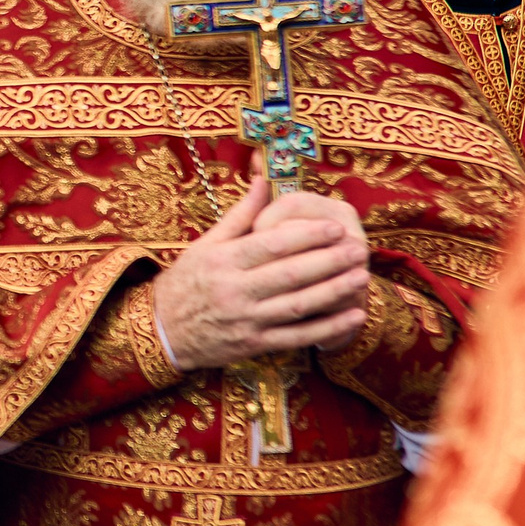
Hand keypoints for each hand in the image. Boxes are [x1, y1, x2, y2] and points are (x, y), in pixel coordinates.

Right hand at [156, 173, 370, 370]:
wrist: (163, 330)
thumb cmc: (187, 281)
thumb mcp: (205, 244)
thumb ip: (240, 215)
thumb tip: (264, 180)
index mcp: (222, 261)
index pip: (271, 245)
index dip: (307, 236)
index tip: (334, 227)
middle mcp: (234, 291)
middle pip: (290, 275)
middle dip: (328, 261)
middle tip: (357, 248)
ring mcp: (246, 320)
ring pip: (297, 305)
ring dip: (334, 291)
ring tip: (361, 276)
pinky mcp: (255, 345)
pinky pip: (297, 337)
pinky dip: (328, 329)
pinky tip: (352, 317)